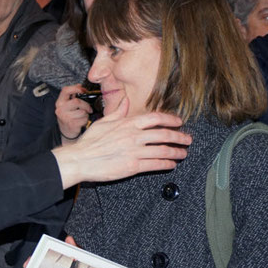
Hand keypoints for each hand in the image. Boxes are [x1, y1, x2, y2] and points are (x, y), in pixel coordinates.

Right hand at [51, 97, 189, 188]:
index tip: (178, 122)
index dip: (170, 119)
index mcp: (128, 124)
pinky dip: (167, 164)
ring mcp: (135, 152)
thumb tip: (126, 101)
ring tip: (183, 153)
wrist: (80, 159)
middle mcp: (134, 136)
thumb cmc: (89, 142)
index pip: (155, 118)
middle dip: (179, 137)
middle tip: (187, 139)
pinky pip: (155, 164)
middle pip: (164, 135)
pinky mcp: (133, 166)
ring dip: (177, 152)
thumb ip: (118, 112)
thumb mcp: (103, 122)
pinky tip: (172, 165)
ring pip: (163, 150)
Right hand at [55, 84, 91, 142]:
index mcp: (60, 102)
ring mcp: (65, 117)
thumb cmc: (68, 115)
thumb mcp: (68, 104)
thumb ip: (73, 94)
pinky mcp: (71, 124)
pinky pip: (84, 119)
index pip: (66, 90)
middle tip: (88, 108)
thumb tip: (80, 85)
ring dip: (86, 114)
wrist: (65, 130)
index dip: (76, 88)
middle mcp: (60, 109)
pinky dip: (85, 120)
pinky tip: (82, 121)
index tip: (84, 91)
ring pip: (82, 111)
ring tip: (83, 115)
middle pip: (77, 101)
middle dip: (86, 105)